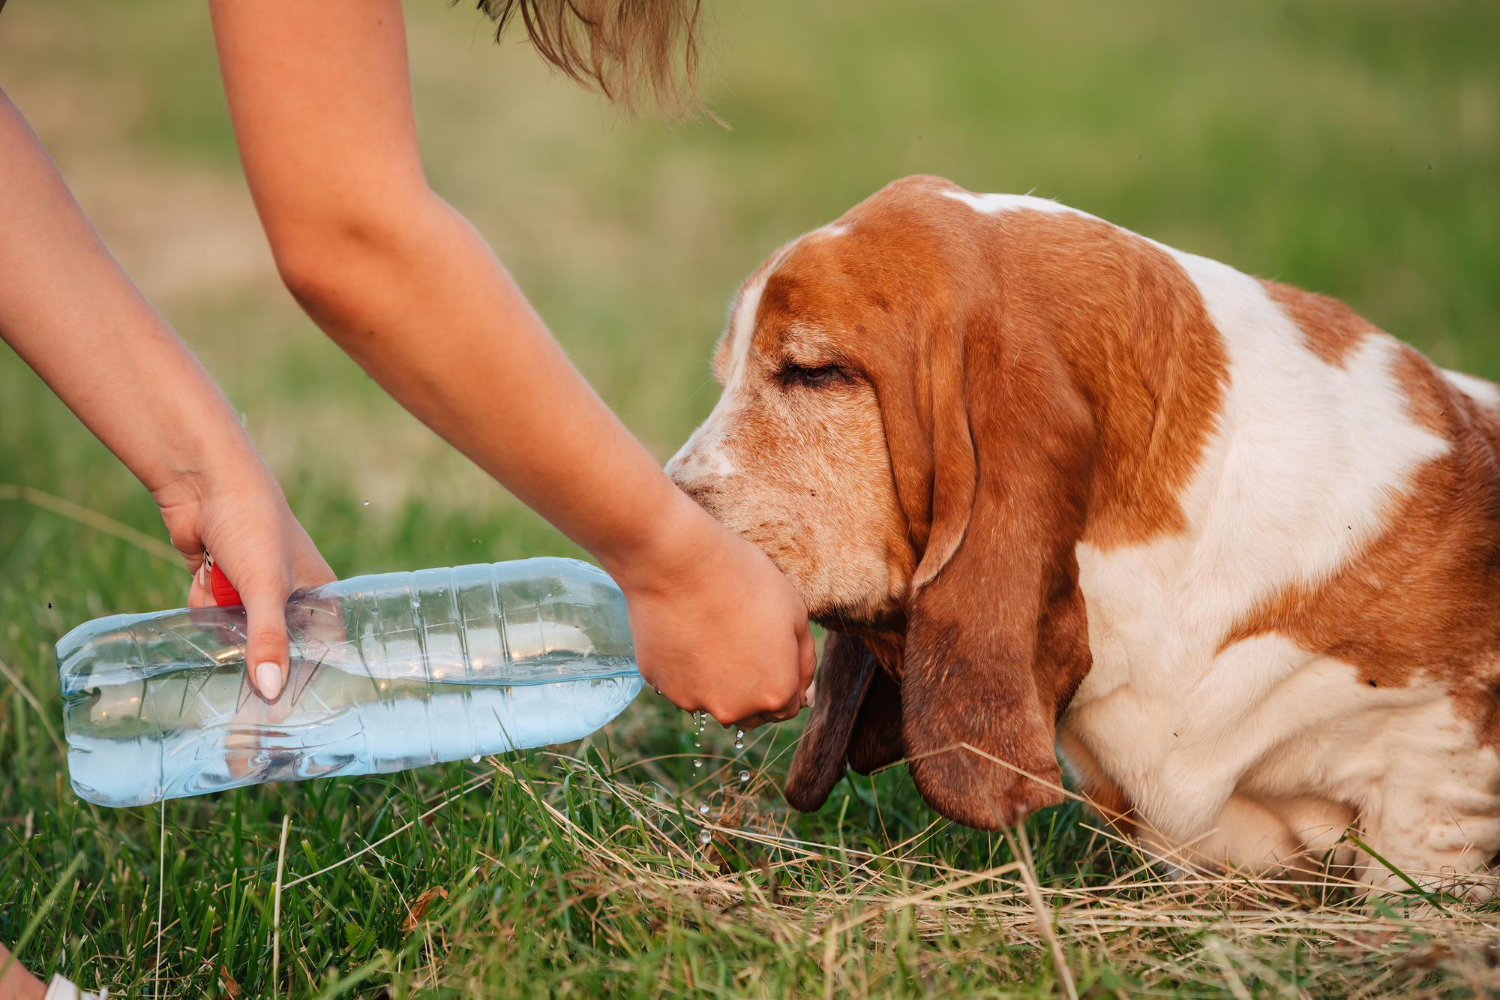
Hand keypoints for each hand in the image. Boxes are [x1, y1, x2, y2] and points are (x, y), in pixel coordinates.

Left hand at [152, 463, 334, 702]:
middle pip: (275, 645)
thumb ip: (267, 640)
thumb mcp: (265, 587)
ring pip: (238, 631)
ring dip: (222, 624)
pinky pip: (213, 613)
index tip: (291, 709)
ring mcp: (253, 589)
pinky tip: (202, 584)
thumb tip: (270, 693)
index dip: (309, 674)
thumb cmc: (254, 526)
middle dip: (255, 656)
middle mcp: (289, 594)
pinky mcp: (221, 583)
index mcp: (318, 592)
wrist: (205, 483)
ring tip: (222, 602)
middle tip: (244, 677)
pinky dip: (203, 604)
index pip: (323, 646)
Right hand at [610, 495, 815, 729]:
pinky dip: (684, 667)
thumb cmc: (744, 581)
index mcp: (775, 693)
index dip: (780, 678)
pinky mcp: (661, 685)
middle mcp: (735, 709)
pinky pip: (679, 683)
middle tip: (740, 641)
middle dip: (750, 687)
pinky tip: (685, 631)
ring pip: (711, 698)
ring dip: (715, 679)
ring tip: (710, 632)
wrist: (680, 564)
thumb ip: (803, 661)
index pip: (786, 707)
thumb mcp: (796, 614)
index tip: (768, 650)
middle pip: (749, 712)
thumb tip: (805, 694)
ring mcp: (694, 700)